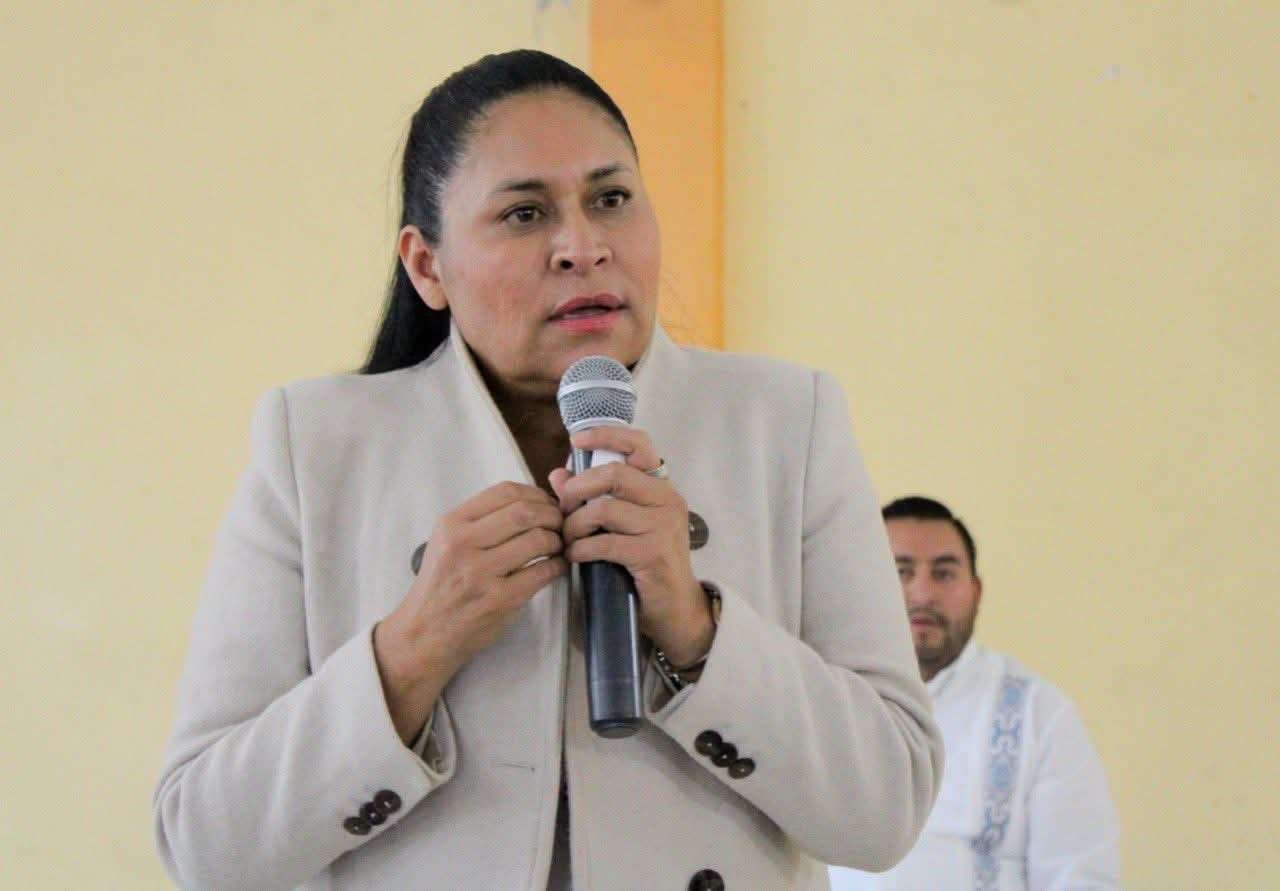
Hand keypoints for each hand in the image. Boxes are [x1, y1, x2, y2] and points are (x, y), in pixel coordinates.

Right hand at [374, 482, 567, 742]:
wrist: (423, 634)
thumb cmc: (441, 586)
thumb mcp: (447, 543)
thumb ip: (481, 520)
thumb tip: (534, 501)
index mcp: (451, 524)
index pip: (505, 492)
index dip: (536, 494)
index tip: (547, 504)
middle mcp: (463, 544)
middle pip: (525, 512)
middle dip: (552, 515)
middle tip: (560, 525)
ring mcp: (481, 572)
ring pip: (538, 540)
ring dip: (557, 541)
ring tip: (557, 547)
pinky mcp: (499, 599)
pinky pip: (543, 572)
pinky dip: (558, 566)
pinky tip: (555, 567)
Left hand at [549, 428, 714, 666]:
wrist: (676, 608)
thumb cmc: (646, 563)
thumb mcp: (622, 525)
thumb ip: (593, 497)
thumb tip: (557, 474)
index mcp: (660, 487)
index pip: (640, 444)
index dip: (606, 435)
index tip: (576, 440)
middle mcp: (667, 500)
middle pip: (613, 473)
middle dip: (577, 488)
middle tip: (562, 508)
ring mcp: (662, 526)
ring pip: (603, 509)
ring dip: (574, 524)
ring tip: (567, 538)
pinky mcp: (653, 553)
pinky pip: (604, 542)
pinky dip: (581, 548)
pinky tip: (575, 556)